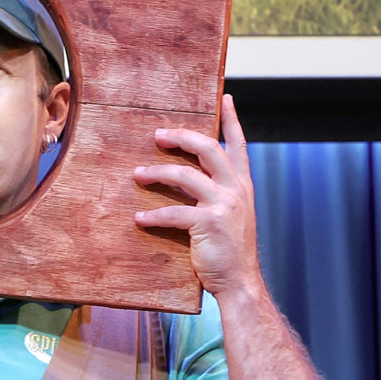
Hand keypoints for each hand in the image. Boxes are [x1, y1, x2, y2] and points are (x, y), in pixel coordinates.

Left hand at [133, 94, 260, 298]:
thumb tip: (187, 179)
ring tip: (138, 174)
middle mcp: (236, 190)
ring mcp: (224, 205)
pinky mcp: (208, 223)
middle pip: (208, 148)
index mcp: (242, 185)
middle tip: (157, 135)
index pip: (238, 145)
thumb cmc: (230, 250)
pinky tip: (139, 219)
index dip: (232, 120)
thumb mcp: (231, 216)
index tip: (226, 97)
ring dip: (157, 172)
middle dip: (181, 137)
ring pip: (185, 175)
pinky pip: (173, 212)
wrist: (240, 282)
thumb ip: (217, 194)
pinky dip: (153, 215)